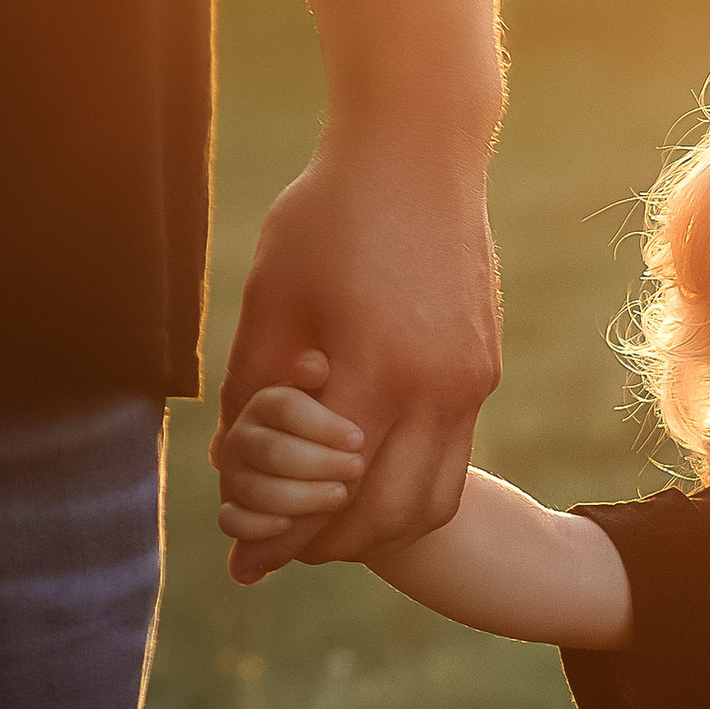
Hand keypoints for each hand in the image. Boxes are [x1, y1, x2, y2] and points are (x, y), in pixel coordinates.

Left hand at [212, 117, 501, 577]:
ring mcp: (471, 383)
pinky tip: (362, 475)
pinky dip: (405, 489)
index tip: (246, 558)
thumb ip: (250, 391)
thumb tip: (226, 470)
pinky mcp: (482, 371)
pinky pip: (450, 461)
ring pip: (433, 502)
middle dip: (330, 546)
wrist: (419, 150)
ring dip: (377, 530)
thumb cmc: (329, 214)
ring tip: (326, 525)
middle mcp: (439, 388)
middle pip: (388, 516)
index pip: (329, 491)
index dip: (283, 534)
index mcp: (379, 370)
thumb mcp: (269, 300)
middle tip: (282, 549)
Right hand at [216, 358, 368, 585]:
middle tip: (356, 468)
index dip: (324, 425)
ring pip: (257, 489)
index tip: (359, 439)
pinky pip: (231, 521)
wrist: (337, 485)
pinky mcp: (233, 510)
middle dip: (320, 463)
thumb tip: (314, 367)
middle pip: (275, 451)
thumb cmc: (340, 439)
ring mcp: (235, 475)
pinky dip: (258, 525)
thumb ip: (328, 384)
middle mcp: (243, 437)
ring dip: (302, 497)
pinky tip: (288, 525)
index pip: (286, 407)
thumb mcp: (342, 404)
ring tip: (340, 495)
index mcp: (267, 404)